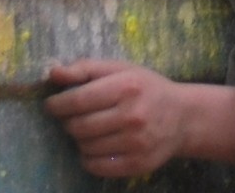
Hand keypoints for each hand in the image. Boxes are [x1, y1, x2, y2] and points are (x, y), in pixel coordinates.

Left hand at [42, 62, 234, 177]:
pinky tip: (95, 147)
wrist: (183, 117)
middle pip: (79, 126)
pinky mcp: (137, 164)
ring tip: (88, 129)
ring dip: (79, 139)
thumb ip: (85, 68)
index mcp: (126, 87)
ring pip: (85, 147)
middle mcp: (132, 116)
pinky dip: (88, 158)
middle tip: (71, 117)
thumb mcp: (120, 69)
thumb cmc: (146, 88)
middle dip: (68, 122)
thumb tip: (52, 73)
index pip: (78, 100)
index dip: (58, 104)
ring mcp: (136, 143)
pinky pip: (96, 166)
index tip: (51, 105)